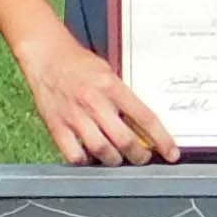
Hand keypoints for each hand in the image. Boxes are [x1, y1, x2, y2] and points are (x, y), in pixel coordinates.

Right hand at [15, 36, 177, 165]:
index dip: (161, 139)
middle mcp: (94, 101)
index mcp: (111, 86)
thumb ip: (124, 97)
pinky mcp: (56, 126)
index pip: (145, 118)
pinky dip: (86, 161)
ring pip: (101, 150)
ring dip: (115, 160)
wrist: (46, 56)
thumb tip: (143, 124)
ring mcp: (73, 115)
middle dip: (139, 155)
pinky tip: (92, 157)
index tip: (171, 153)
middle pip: (124, 140)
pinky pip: (74, 154)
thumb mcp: (109, 73)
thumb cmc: (79, 63)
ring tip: (119, 159)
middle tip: (143, 158)